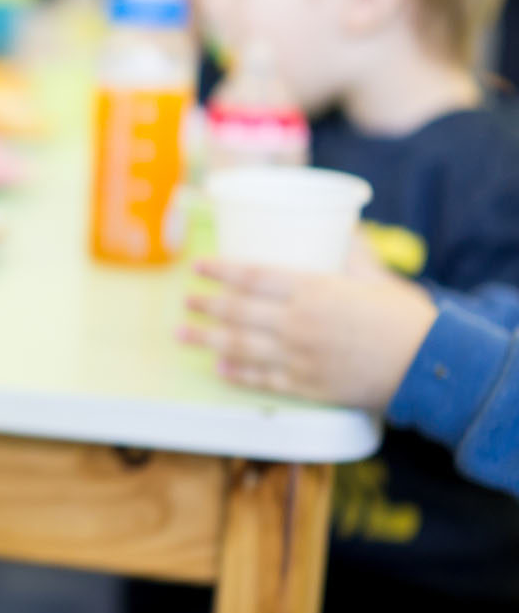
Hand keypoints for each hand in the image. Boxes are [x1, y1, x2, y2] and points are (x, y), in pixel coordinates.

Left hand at [179, 259, 437, 408]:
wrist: (431, 366)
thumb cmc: (405, 318)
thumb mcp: (376, 277)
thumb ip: (351, 253)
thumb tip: (339, 225)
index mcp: (314, 290)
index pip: (253, 277)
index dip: (220, 271)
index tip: (198, 267)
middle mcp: (299, 324)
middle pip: (238, 312)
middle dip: (206, 305)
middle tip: (185, 301)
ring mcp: (300, 358)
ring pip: (241, 347)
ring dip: (207, 340)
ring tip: (182, 334)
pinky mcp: (308, 386)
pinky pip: (263, 379)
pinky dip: (237, 373)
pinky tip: (219, 367)